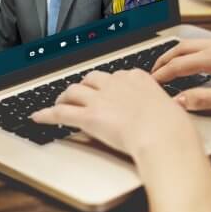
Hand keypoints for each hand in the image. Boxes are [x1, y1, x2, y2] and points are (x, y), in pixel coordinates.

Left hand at [31, 70, 201, 157]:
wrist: (163, 135)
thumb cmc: (172, 126)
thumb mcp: (170, 108)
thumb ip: (159, 106)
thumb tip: (164, 113)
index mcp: (137, 78)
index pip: (116, 76)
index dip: (108, 85)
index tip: (106, 91)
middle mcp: (116, 83)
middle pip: (92, 78)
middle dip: (84, 86)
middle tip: (81, 96)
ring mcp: (100, 99)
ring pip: (73, 91)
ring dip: (64, 97)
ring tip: (60, 103)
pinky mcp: (88, 116)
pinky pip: (61, 113)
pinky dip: (46, 114)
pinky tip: (38, 117)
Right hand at [152, 37, 210, 111]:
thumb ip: (204, 99)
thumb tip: (179, 100)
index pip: (180, 65)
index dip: (162, 75)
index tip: (150, 84)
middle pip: (183, 48)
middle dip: (164, 59)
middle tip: (152, 72)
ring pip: (195, 43)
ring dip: (178, 53)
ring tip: (169, 65)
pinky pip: (208, 43)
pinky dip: (193, 51)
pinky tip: (197, 60)